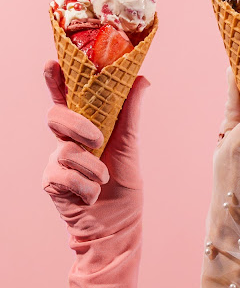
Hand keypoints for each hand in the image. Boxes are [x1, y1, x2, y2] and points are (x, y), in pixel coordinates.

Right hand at [42, 60, 148, 237]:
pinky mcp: (50, 181)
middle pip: (56, 117)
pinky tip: (91, 196)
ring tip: (103, 182)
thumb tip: (142, 77)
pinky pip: (64, 175)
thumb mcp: (130, 147)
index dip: (57, 80)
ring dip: (94, 170)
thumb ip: (130, 113)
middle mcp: (67, 141)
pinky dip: (86, 188)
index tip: (53, 62)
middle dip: (78, 126)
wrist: (117, 226)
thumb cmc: (124, 187)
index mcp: (86, 128)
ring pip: (66, 151)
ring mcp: (56, 160)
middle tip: (97, 140)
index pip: (68, 99)